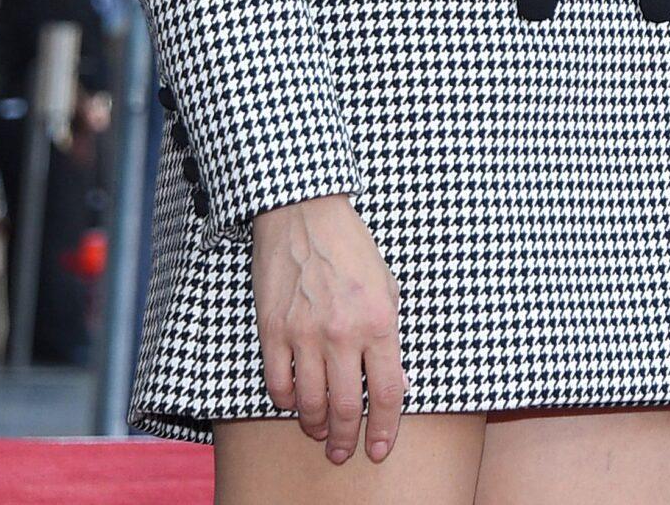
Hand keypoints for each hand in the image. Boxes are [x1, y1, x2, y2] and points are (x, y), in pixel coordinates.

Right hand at [251, 194, 404, 464]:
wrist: (305, 215)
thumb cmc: (354, 250)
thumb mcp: (389, 287)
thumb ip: (391, 335)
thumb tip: (396, 380)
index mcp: (380, 321)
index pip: (388, 391)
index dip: (384, 428)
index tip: (379, 450)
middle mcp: (343, 333)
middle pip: (346, 407)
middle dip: (346, 440)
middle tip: (344, 454)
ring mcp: (304, 334)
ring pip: (309, 403)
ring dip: (316, 426)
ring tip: (321, 433)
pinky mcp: (272, 331)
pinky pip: (277, 383)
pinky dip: (285, 401)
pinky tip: (294, 403)